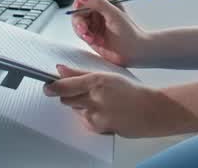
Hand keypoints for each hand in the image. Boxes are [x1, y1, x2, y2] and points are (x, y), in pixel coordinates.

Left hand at [44, 65, 192, 137]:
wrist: (150, 111)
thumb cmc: (132, 92)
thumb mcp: (107, 75)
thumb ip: (81, 73)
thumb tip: (61, 69)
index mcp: (97, 81)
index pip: (64, 85)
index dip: (52, 86)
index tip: (47, 86)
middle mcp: (94, 99)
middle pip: (66, 99)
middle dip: (68, 95)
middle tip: (80, 91)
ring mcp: (95, 116)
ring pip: (74, 110)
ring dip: (79, 105)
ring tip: (98, 101)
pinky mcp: (97, 128)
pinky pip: (83, 120)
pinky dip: (88, 116)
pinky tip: (103, 111)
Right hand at [70, 0, 150, 66]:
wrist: (133, 52)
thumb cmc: (129, 32)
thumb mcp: (114, 14)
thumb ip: (98, 3)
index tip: (79, 5)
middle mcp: (97, 8)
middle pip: (77, 6)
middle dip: (79, 18)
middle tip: (83, 28)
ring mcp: (93, 21)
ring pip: (77, 20)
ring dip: (82, 29)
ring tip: (90, 37)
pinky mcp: (90, 32)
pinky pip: (80, 32)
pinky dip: (85, 36)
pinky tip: (94, 40)